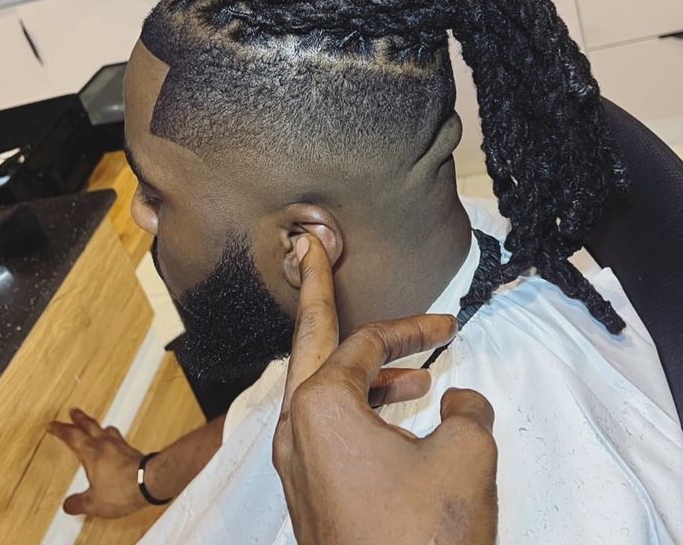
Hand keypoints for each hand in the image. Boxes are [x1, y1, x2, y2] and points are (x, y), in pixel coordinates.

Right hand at [47, 408, 146, 517]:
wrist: (149, 482)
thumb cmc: (121, 489)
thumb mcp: (93, 503)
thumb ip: (79, 503)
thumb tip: (68, 505)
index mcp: (91, 453)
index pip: (72, 436)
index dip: (61, 429)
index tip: (53, 424)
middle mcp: (106, 444)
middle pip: (90, 425)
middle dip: (79, 418)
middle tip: (74, 411)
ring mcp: (120, 445)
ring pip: (106, 429)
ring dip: (98, 425)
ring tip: (95, 425)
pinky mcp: (132, 451)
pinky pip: (119, 439)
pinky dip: (112, 437)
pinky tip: (115, 443)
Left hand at [273, 235, 497, 544]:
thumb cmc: (422, 535)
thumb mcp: (465, 458)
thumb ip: (469, 411)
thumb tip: (461, 401)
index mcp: (321, 406)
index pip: (366, 345)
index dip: (412, 329)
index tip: (448, 326)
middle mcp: (296, 426)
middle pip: (308, 341)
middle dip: (313, 292)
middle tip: (307, 250)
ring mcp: (297, 462)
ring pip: (321, 389)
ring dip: (361, 369)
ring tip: (412, 373)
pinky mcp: (310, 491)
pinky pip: (327, 427)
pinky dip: (359, 407)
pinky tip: (397, 419)